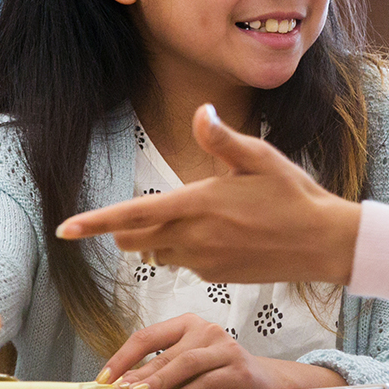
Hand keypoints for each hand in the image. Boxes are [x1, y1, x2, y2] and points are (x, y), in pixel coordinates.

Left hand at [57, 104, 361, 284]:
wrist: (324, 243)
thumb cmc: (294, 196)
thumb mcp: (260, 158)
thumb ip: (222, 138)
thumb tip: (200, 111)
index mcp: (199, 203)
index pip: (133, 215)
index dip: (95, 222)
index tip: (65, 229)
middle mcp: (195, 237)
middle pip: (136, 238)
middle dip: (125, 228)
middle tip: (133, 214)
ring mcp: (205, 261)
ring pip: (159, 252)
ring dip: (157, 238)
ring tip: (188, 218)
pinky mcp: (216, 277)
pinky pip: (185, 264)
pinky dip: (186, 250)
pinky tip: (216, 236)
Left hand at [95, 312, 344, 388]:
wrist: (266, 382)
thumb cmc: (219, 374)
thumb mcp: (186, 368)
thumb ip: (158, 372)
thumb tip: (121, 386)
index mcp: (188, 324)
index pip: (147, 336)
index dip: (123, 357)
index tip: (105, 378)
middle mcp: (207, 330)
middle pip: (164, 353)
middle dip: (138, 375)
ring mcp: (225, 347)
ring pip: (185, 364)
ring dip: (160, 382)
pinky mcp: (239, 369)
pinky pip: (207, 382)